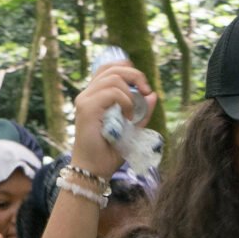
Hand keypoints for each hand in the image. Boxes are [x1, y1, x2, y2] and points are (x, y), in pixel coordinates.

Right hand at [73, 61, 156, 179]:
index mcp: (96, 96)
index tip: (143, 86)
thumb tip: (153, 94)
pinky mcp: (87, 108)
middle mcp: (88, 95)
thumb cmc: (110, 151)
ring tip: (133, 113)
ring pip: (113, 78)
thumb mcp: (132, 128)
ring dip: (130, 93)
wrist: (95, 169)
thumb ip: (142, 111)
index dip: (128, 69)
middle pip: (112, 68)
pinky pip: (111, 93)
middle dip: (135, 75)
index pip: (109, 68)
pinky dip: (125, 102)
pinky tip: (127, 117)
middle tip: (147, 91)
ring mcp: (85, 100)